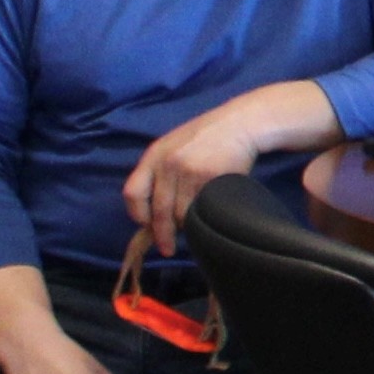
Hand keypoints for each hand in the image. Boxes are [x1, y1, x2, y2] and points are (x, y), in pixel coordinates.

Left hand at [121, 102, 268, 256]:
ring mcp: (189, 172)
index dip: (137, 214)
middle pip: (159, 210)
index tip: (145, 226)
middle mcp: (168, 164)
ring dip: (185, 225)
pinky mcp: (210, 179)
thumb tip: (153, 211)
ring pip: (181, 214)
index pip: (133, 192)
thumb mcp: (174, 146)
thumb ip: (160, 171)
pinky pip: (201, 209)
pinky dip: (202, 218)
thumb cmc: (206, 137)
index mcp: (154, 155)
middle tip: (167, 249)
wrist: (239, 124)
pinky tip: (206, 217)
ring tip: (192, 226)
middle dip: (162, 234)